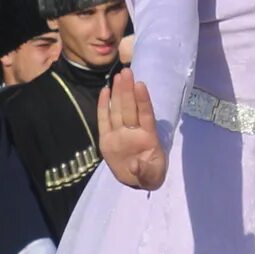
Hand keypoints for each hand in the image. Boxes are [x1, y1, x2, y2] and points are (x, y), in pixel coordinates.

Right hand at [100, 71, 167, 189]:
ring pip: (118, 110)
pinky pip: (104, 120)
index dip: (143, 101)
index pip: (145, 116)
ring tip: (119, 76)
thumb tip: (134, 165)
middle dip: (128, 90)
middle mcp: (133, 132)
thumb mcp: (150, 178)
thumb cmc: (149, 175)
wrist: (136, 182)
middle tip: (127, 71)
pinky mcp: (107, 139)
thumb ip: (144, 171)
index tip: (140, 85)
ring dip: (118, 93)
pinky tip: (104, 91)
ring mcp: (119, 134)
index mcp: (147, 138)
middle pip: (130, 108)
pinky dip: (104, 106)